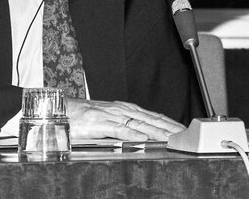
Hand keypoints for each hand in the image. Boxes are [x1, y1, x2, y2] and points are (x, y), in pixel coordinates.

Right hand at [65, 98, 185, 140]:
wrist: (62, 110)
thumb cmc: (81, 116)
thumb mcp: (106, 121)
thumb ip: (121, 127)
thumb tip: (136, 137)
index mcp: (124, 109)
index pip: (152, 116)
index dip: (168, 123)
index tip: (182, 130)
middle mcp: (122, 110)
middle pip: (152, 120)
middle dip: (170, 128)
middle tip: (185, 135)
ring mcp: (114, 116)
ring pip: (142, 125)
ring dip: (159, 132)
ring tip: (173, 139)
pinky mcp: (104, 124)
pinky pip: (124, 131)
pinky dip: (137, 135)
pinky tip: (146, 140)